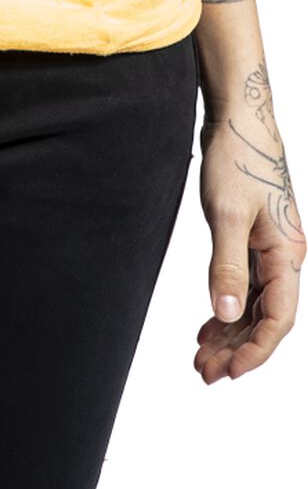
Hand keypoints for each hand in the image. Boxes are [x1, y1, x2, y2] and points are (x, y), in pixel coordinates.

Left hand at [195, 90, 304, 381]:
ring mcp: (270, 246)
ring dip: (230, 332)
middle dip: (238, 349)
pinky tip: (208, 325)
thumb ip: (228, 266)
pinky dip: (228, 307)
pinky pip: (246, 284)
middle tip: (204, 372)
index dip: (256, 351)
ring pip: (255, 304)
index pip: (279, 318)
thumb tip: (228, 314)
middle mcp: (285, 254)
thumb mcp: (227, 214)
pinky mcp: (254, 237)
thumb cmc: (237, 156)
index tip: (229, 374)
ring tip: (201, 357)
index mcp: (287, 252)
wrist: (238, 115)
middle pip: (267, 317)